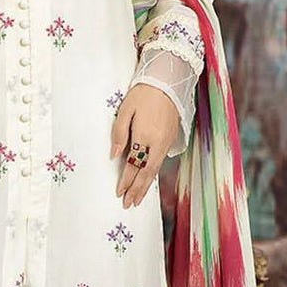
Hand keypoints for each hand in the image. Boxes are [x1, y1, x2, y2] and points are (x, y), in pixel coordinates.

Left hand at [110, 85, 179, 207]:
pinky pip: (160, 162)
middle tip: (128, 204)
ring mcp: (166, 142)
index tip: (119, 193)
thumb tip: (114, 156)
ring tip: (138, 199)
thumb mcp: (125, 110)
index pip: (134, 165)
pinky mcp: (171, 139)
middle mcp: (157, 143)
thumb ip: (119, 133)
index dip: (126, 181)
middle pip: (146, 173)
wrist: (168, 81)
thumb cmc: (143, 93)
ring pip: (155, 170)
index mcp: (144, 136)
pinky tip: (148, 181)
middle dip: (137, 190)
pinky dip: (153, 174)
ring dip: (146, 186)